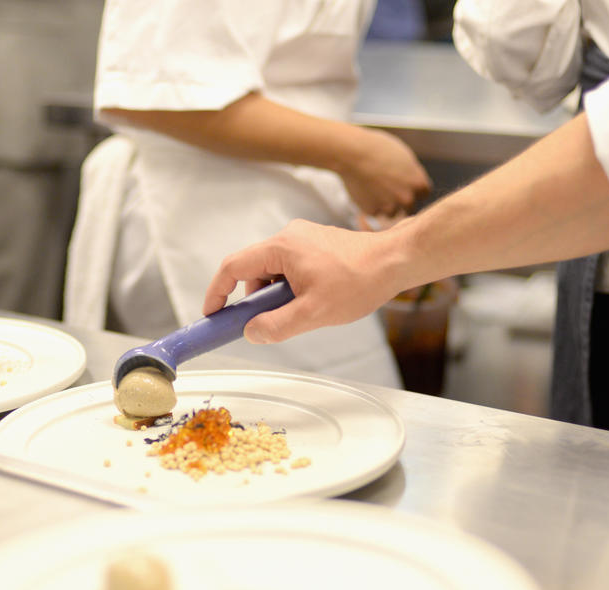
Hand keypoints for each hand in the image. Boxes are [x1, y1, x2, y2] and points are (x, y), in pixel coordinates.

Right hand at [202, 219, 409, 343]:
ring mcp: (302, 238)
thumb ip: (277, 326)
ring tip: (297, 313)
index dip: (216, 292)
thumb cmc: (359, 281)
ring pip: (272, 270)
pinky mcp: (315, 244)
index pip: (232, 267)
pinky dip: (289, 287)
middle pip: (252, 269)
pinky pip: (289, 266)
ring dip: (274, 295)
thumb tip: (251, 333)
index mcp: (281, 248)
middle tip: (260, 324)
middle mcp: (288, 237)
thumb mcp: (314, 313)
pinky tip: (310, 301)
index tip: (212, 314)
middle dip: (252, 299)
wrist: (396, 261)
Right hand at [338, 128, 430, 216]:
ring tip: (374, 189)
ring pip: (391, 213)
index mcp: (418, 183)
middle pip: (410, 207)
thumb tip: (411, 183)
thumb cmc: (377, 149)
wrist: (353, 154)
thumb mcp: (404, 157)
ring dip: (386, 206)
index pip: (424, 194)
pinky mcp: (372, 211)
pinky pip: (374, 212)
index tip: (405, 186)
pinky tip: (364, 190)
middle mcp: (407, 198)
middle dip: (401, 201)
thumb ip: (411, 174)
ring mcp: (390, 207)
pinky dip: (370, 205)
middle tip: (389, 191)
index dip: (414, 190)